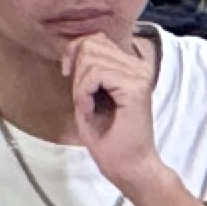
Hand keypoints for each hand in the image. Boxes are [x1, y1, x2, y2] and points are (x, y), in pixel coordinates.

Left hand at [66, 29, 165, 189]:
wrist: (129, 166)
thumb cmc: (109, 138)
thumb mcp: (89, 95)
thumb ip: (86, 70)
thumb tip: (76, 47)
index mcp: (131, 66)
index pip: (97, 39)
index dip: (75, 51)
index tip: (67, 73)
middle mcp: (139, 66)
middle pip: (92, 44)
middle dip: (76, 70)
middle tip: (80, 97)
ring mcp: (139, 75)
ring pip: (91, 58)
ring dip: (79, 85)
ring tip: (87, 107)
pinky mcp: (135, 87)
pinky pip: (95, 74)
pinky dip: (83, 93)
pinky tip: (89, 110)